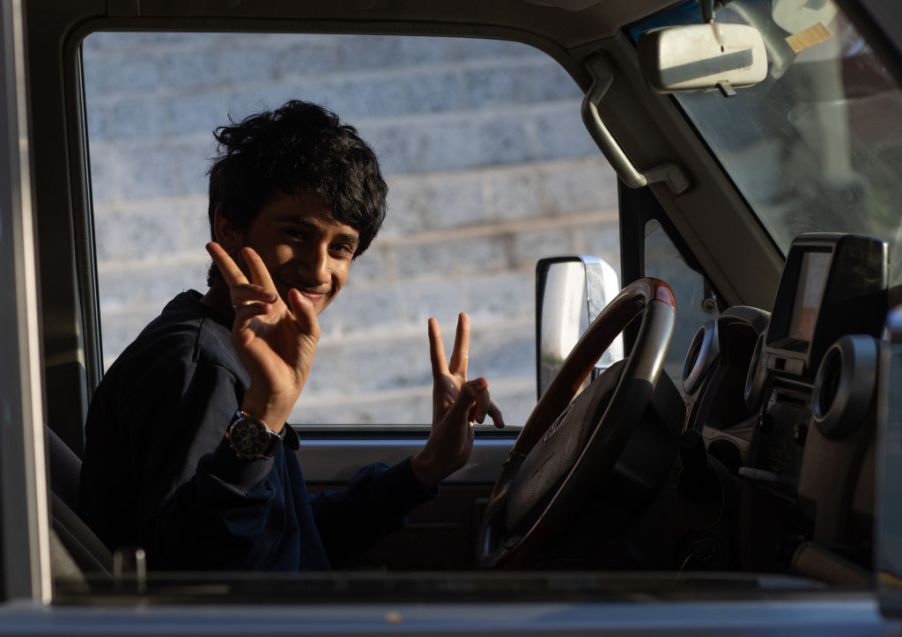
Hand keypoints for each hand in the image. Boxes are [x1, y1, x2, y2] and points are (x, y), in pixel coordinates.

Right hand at [207, 242, 318, 431]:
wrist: (288, 382)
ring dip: (254, 290)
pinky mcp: (240, 335)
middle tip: (210, 244)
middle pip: (236, 282)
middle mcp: (256, 312)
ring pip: (240, 295)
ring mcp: (246, 323)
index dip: (253, 264)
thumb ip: (305, 309)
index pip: (259, 280)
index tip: (246, 248)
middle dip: (224, 263)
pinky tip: (266, 309)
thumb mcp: (310, 329)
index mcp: (273, 308)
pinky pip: (242, 314)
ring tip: (270, 298)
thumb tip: (292, 291)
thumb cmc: (298, 357)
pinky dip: (254, 307)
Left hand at [411, 313, 503, 487]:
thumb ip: (469, 398)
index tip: (431, 319)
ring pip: (483, 390)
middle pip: (461, 356)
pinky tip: (497, 426)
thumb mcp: (457, 419)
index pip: (439, 357)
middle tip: (464, 314)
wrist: (445, 462)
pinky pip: (489, 405)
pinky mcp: (472, 409)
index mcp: (443, 387)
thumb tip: (484, 379)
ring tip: (476, 423)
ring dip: (485, 406)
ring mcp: (463, 398)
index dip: (436, 338)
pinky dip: (493, 414)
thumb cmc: (444, 441)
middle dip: (463, 336)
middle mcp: (452, 388)